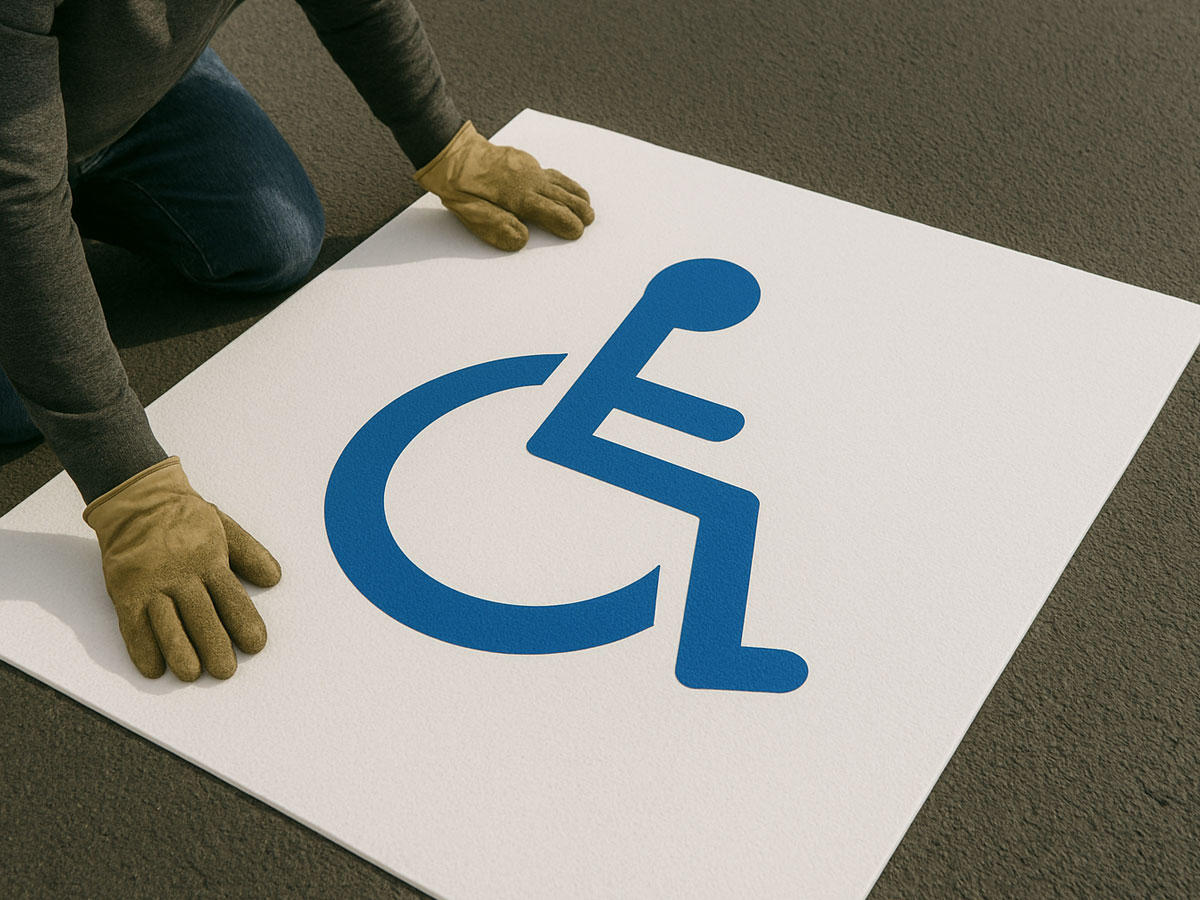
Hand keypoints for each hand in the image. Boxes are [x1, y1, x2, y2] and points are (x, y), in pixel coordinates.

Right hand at [83, 457, 280, 680]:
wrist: (137, 499)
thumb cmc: (184, 517)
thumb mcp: (224, 528)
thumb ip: (249, 554)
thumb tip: (273, 579)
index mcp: (209, 560)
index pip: (230, 597)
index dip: (243, 622)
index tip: (255, 645)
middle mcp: (181, 575)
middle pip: (201, 616)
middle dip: (214, 645)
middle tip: (225, 671)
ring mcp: (151, 584)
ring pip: (167, 624)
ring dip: (179, 651)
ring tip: (192, 674)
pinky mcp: (125, 591)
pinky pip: (132, 624)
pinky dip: (142, 648)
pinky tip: (153, 669)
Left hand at [414, 120, 594, 250]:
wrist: (448, 149)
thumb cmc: (456, 183)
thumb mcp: (468, 210)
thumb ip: (496, 225)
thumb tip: (522, 239)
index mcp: (516, 195)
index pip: (550, 211)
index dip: (566, 223)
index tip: (577, 232)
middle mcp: (527, 179)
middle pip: (561, 196)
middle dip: (578, 209)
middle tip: (588, 221)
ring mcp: (526, 167)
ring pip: (558, 182)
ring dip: (575, 195)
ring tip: (587, 206)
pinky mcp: (523, 160)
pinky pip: (550, 173)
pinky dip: (564, 182)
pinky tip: (568, 187)